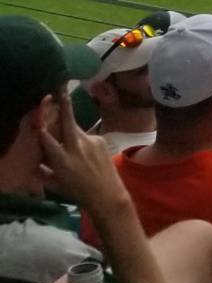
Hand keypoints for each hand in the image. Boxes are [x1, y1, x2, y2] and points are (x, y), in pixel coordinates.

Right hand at [36, 88, 127, 213]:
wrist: (107, 195)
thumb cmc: (76, 192)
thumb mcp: (54, 183)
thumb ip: (42, 169)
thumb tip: (34, 159)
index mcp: (61, 159)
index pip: (47, 138)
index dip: (41, 125)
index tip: (37, 115)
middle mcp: (76, 147)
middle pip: (68, 121)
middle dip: (63, 104)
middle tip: (59, 87)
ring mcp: (91, 142)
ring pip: (75, 130)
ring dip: (70, 131)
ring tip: (72, 144)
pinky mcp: (101, 140)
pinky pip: (87, 137)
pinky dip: (83, 142)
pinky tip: (88, 155)